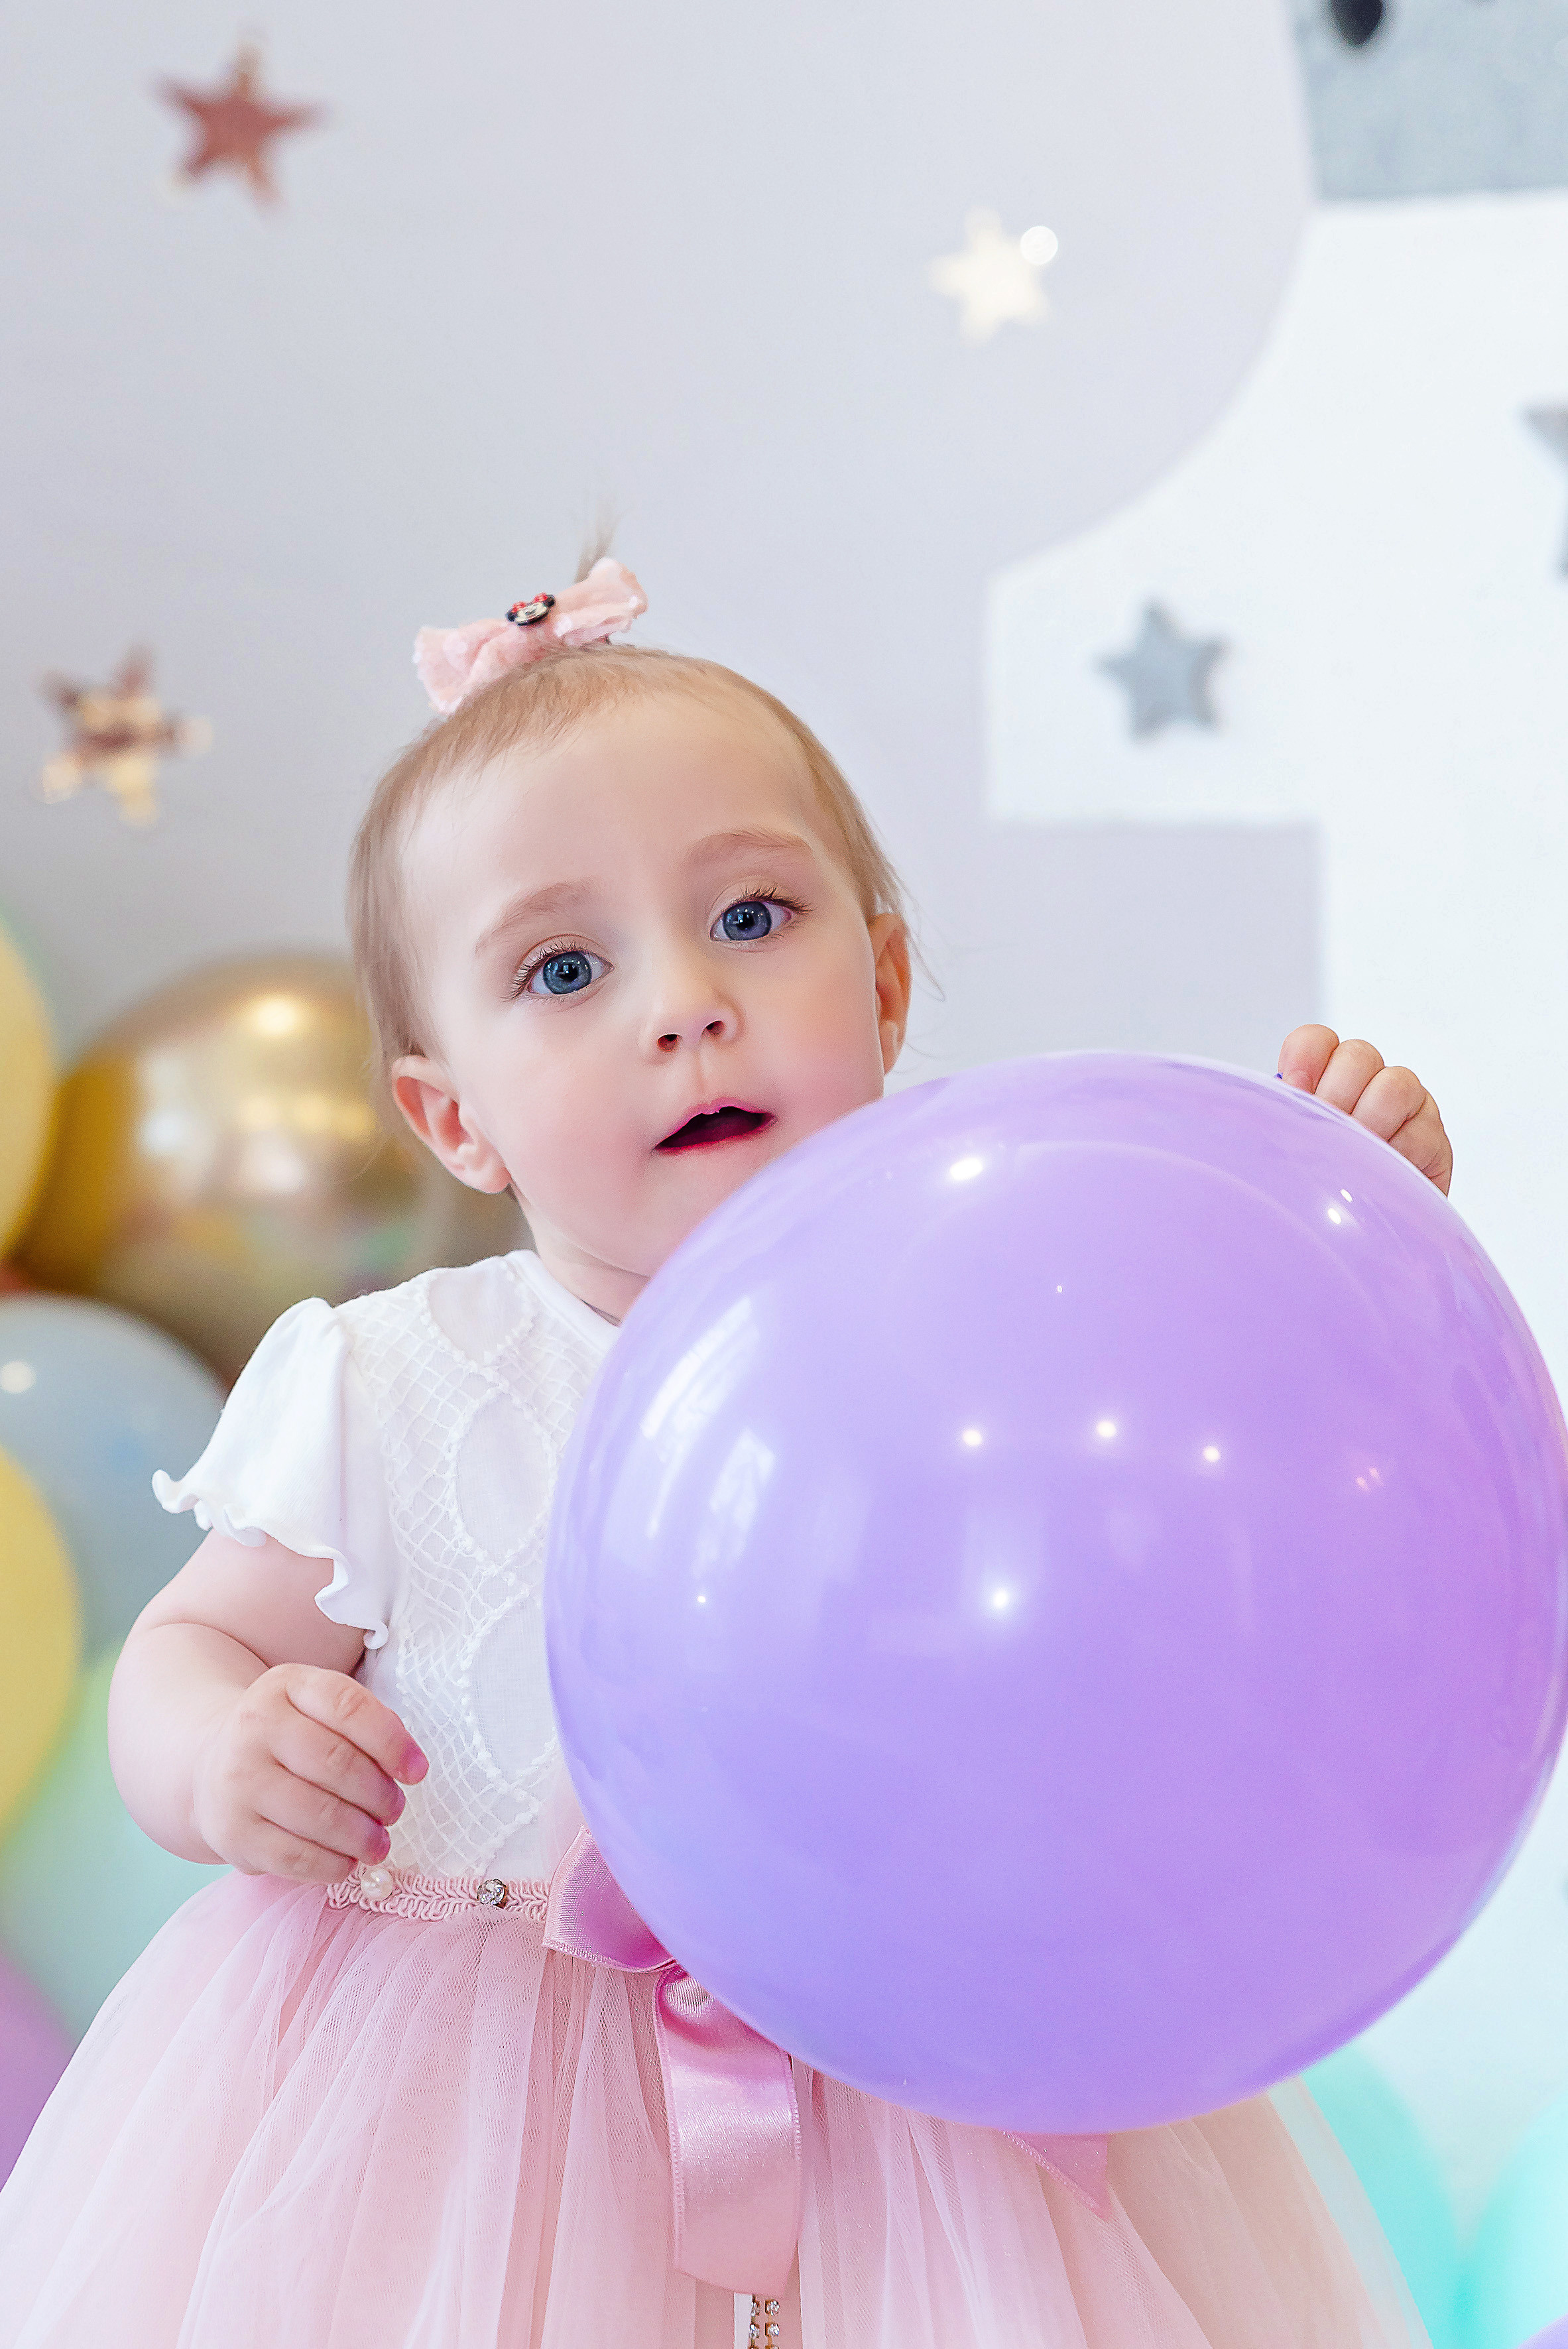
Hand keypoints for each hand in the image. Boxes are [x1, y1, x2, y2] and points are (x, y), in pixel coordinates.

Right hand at [191, 1663, 427, 1881]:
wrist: (212, 1762)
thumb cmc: (288, 1736)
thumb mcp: (318, 1707)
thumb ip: (366, 1723)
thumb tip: (410, 1766)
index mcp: (285, 1685)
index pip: (348, 1706)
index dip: (392, 1742)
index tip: (417, 1772)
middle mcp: (255, 1727)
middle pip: (337, 1763)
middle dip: (379, 1795)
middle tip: (395, 1810)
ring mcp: (238, 1781)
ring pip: (319, 1814)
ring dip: (362, 1835)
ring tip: (379, 1842)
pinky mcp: (231, 1831)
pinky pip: (294, 1856)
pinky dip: (332, 1865)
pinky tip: (348, 1862)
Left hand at [1277, 1026, 1451, 1196]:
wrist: (1363, 1234)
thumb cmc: (1322, 1189)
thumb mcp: (1292, 1151)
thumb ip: (1280, 1120)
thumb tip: (1266, 1103)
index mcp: (1327, 1078)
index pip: (1316, 1041)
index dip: (1305, 1056)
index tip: (1294, 1088)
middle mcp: (1369, 1083)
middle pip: (1358, 1055)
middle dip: (1337, 1094)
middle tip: (1327, 1133)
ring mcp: (1407, 1107)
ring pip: (1395, 1085)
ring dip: (1369, 1122)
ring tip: (1354, 1155)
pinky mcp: (1434, 1139)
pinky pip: (1422, 1132)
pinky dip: (1397, 1153)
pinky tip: (1381, 1173)